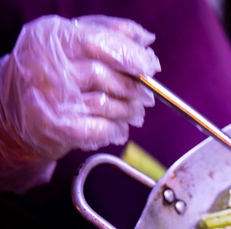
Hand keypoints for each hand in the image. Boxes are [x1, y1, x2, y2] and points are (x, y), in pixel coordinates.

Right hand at [0, 15, 160, 191]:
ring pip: (106, 104)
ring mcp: (50, 98)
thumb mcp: (74, 40)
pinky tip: (117, 127)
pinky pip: (100, 128)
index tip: (151, 67)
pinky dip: (115, 129)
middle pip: (104, 75)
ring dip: (128, 111)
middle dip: (133, 88)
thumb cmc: (53, 70)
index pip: (99, 43)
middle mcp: (47, 67)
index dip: (131, 56)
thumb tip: (146, 40)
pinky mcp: (56, 127)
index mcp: (52, 37)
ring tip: (134, 111)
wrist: (15, 110)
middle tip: (146, 95)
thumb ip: (111, 33)